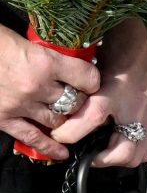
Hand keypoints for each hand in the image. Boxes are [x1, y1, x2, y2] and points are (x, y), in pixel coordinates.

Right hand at [0, 28, 101, 154]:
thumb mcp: (26, 40)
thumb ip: (47, 53)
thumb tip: (66, 58)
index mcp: (45, 61)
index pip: (86, 77)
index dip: (92, 80)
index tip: (91, 80)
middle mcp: (37, 86)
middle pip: (74, 101)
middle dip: (80, 101)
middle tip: (79, 99)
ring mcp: (21, 105)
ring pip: (57, 120)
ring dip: (64, 119)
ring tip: (66, 117)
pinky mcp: (4, 119)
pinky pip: (32, 137)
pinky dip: (49, 147)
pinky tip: (61, 153)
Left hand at [61, 16, 146, 167]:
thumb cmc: (123, 42)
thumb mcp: (96, 61)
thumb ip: (83, 86)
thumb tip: (65, 104)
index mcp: (117, 89)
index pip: (92, 119)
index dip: (70, 133)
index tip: (58, 135)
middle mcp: (136, 107)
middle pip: (122, 151)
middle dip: (100, 158)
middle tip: (86, 152)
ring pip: (137, 154)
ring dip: (118, 159)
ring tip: (103, 151)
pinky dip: (133, 151)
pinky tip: (121, 143)